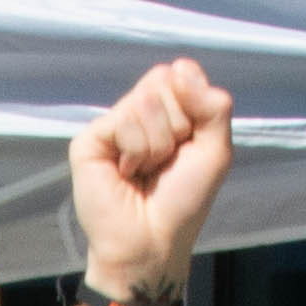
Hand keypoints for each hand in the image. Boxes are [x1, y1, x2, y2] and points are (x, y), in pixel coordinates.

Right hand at [72, 56, 237, 299]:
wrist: (153, 240)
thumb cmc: (183, 200)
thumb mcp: (215, 150)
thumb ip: (213, 106)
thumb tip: (180, 66)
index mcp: (167, 110)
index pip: (181, 74)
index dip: (193, 106)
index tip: (188, 143)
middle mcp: (138, 112)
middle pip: (163, 80)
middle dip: (176, 125)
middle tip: (165, 161)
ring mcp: (113, 124)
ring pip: (145, 101)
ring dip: (157, 145)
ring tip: (145, 171)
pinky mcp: (89, 139)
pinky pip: (122, 120)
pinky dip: (136, 151)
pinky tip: (126, 173)